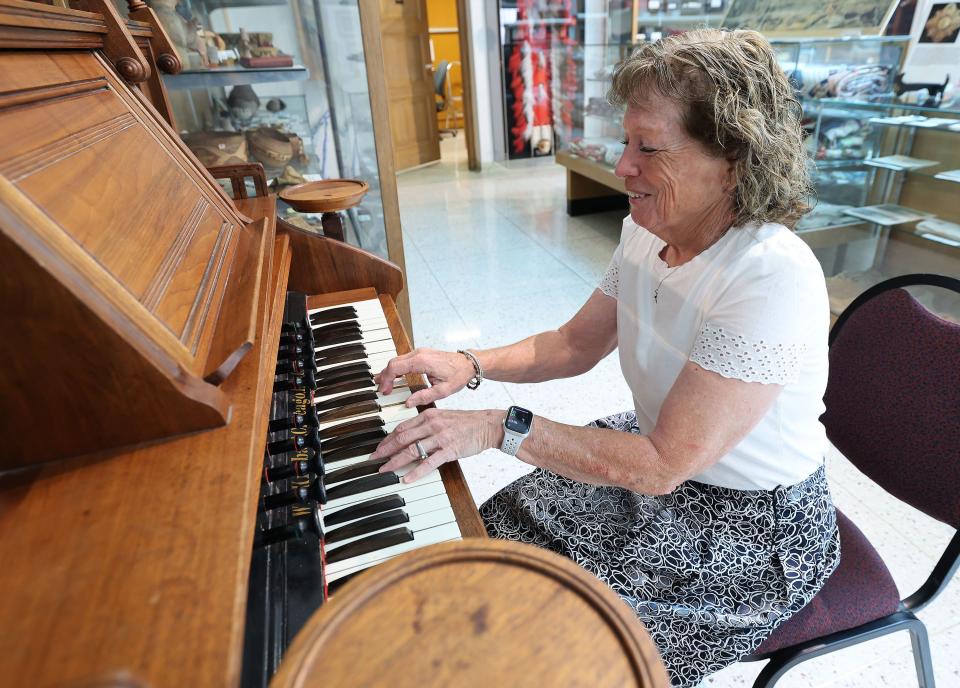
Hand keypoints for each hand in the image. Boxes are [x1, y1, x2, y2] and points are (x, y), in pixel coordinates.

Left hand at [370, 408, 502, 483]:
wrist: (487, 424)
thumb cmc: (466, 422)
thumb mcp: (443, 416)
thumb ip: (426, 423)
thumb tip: (410, 433)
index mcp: (428, 415)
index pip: (402, 428)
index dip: (388, 439)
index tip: (379, 447)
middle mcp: (432, 425)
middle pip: (402, 438)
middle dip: (385, 450)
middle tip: (374, 459)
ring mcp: (440, 437)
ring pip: (412, 450)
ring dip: (395, 461)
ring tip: (385, 469)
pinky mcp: (449, 450)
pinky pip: (429, 462)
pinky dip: (416, 471)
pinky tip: (407, 478)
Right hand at [373, 348, 476, 406]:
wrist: (469, 363)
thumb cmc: (458, 374)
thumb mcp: (443, 391)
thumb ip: (424, 397)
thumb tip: (408, 403)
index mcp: (421, 361)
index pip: (395, 367)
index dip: (386, 379)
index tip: (384, 390)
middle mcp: (419, 354)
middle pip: (393, 362)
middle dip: (385, 376)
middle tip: (382, 390)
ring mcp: (420, 352)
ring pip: (397, 360)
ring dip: (390, 372)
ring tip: (385, 385)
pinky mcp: (422, 354)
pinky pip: (404, 360)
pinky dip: (397, 368)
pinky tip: (395, 378)